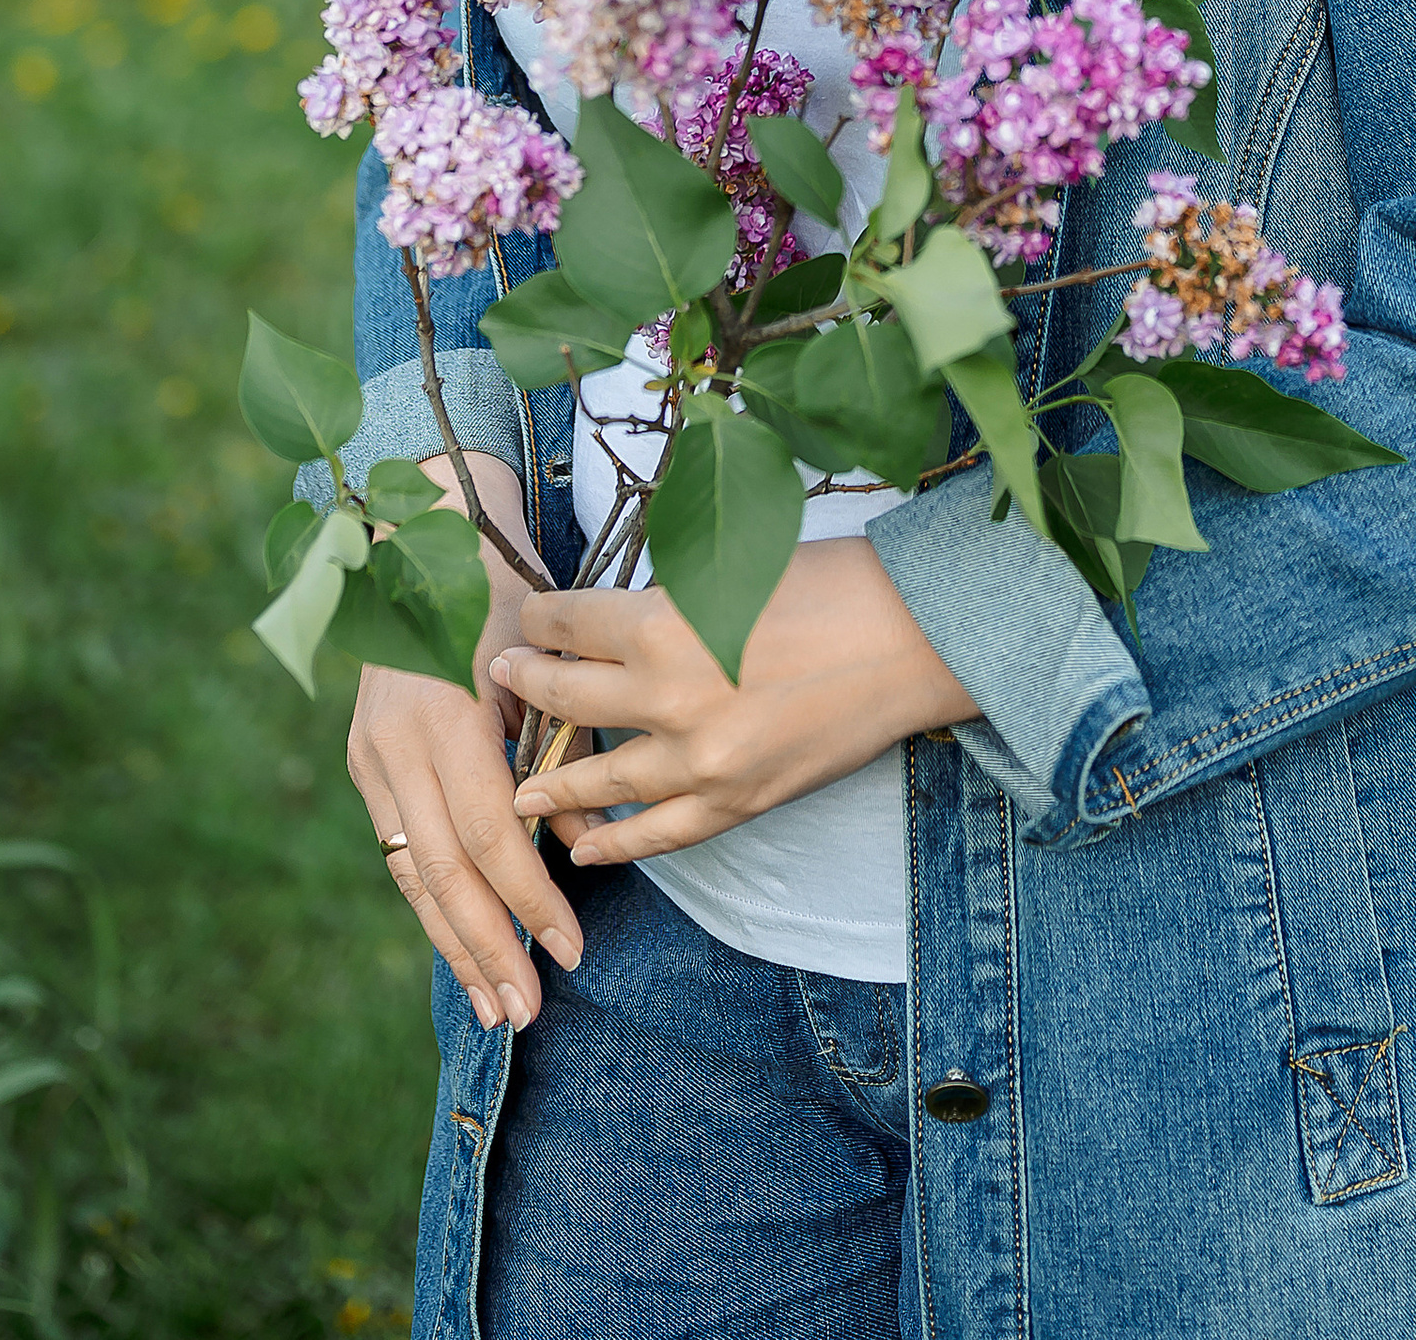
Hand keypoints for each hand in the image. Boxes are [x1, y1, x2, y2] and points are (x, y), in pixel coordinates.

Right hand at [345, 450, 585, 1031]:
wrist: (421, 531)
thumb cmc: (502, 587)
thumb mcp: (547, 657)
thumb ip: (566, 749)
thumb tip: (588, 845)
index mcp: (444, 711)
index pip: (490, 830)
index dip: (528, 897)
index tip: (571, 949)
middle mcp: (394, 741)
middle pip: (443, 869)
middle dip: (488, 946)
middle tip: (528, 1011)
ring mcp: (369, 754)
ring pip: (412, 872)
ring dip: (454, 944)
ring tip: (497, 1005)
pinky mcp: (363, 761)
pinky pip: (401, 849)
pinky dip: (433, 904)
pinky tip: (461, 947)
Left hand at [492, 536, 979, 866]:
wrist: (915, 639)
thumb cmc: (835, 581)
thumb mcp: (736, 567)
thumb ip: (672, 599)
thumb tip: (621, 618)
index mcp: (664, 621)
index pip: (568, 622)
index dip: (539, 617)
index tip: (527, 618)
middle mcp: (668, 695)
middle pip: (566, 696)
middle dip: (526, 685)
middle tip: (500, 679)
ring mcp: (699, 760)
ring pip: (597, 781)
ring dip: (550, 780)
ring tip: (517, 785)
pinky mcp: (736, 802)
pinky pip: (656, 836)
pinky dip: (613, 846)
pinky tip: (583, 849)